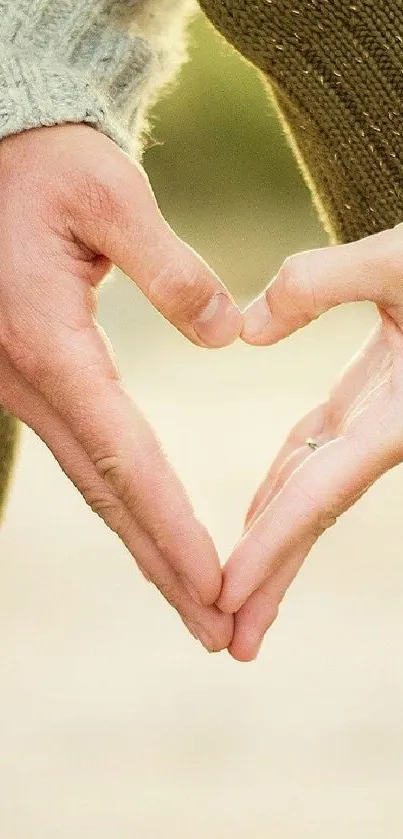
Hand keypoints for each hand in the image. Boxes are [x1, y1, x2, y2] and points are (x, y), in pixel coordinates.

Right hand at [0, 123, 241, 651]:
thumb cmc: (43, 167)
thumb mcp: (109, 196)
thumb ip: (171, 269)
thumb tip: (230, 335)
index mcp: (49, 342)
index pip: (124, 455)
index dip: (170, 524)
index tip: (213, 583)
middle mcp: (30, 382)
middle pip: (107, 494)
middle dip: (162, 567)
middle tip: (215, 631)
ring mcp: (24, 388)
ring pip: (93, 483)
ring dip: (143, 546)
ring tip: (193, 603)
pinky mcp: (33, 381)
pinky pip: (82, 455)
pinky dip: (122, 503)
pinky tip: (147, 530)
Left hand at [218, 223, 402, 660]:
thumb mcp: (400, 261)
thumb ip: (324, 283)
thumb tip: (244, 332)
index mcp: (396, 417)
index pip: (318, 493)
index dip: (271, 548)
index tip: (226, 596)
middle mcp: (386, 433)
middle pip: (314, 517)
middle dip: (273, 580)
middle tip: (229, 642)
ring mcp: (378, 422)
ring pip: (315, 492)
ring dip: (277, 544)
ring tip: (239, 596)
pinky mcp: (371, 403)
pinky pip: (320, 457)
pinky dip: (287, 490)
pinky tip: (262, 510)